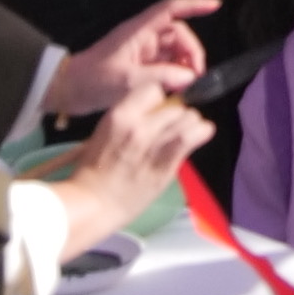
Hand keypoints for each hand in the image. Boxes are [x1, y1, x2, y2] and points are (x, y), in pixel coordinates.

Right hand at [52, 85, 207, 214]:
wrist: (92, 204)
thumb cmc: (93, 171)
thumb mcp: (105, 132)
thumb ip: (131, 118)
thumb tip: (155, 110)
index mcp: (119, 116)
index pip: (154, 90)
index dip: (159, 99)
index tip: (159, 109)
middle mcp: (139, 127)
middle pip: (175, 105)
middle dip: (176, 114)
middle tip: (171, 127)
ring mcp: (155, 145)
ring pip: (189, 118)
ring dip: (189, 124)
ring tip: (184, 133)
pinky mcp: (168, 165)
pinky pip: (194, 137)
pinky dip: (201, 133)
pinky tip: (198, 137)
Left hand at [56, 0, 217, 118]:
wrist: (68, 90)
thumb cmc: (93, 80)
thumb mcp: (126, 81)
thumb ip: (160, 78)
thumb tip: (189, 78)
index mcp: (138, 31)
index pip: (171, 9)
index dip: (194, 4)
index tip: (216, 5)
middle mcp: (142, 37)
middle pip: (178, 34)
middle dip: (192, 51)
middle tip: (195, 77)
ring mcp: (141, 52)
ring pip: (173, 51)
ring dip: (184, 65)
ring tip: (186, 86)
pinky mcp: (138, 66)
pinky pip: (165, 64)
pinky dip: (174, 74)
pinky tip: (176, 89)